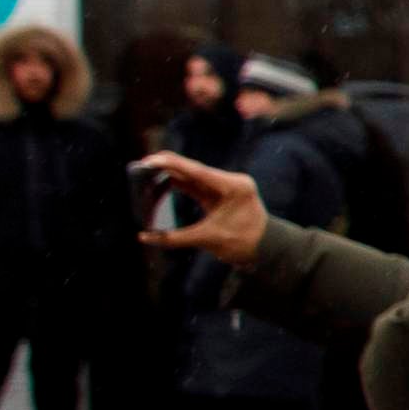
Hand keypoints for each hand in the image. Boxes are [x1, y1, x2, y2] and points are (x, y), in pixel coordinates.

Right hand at [137, 154, 263, 261]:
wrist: (267, 250)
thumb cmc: (244, 244)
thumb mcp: (207, 240)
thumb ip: (174, 238)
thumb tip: (144, 237)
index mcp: (234, 187)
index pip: (198, 171)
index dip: (172, 164)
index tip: (151, 159)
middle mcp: (231, 182)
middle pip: (192, 171)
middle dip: (166, 169)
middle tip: (141, 167)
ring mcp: (226, 187)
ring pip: (192, 178)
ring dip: (169, 178)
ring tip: (145, 178)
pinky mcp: (220, 194)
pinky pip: (195, 186)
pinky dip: (178, 187)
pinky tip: (159, 186)